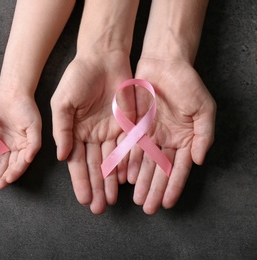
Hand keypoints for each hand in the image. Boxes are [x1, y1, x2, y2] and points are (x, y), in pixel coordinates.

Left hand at [0, 88, 41, 189]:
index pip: (20, 165)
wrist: (13, 92)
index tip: (7, 181)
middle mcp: (15, 147)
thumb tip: (28, 159)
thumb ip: (34, 144)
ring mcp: (4, 143)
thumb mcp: (34, 125)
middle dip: (2, 177)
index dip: (14, 174)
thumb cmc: (26, 108)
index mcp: (26, 146)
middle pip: (9, 166)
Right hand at [51, 52, 133, 213]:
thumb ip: (62, 130)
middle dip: (96, 188)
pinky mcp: (128, 125)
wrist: (103, 58)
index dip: (80, 181)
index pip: (77, 162)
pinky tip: (125, 181)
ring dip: (111, 182)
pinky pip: (127, 149)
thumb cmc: (78, 77)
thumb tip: (61, 157)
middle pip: (94, 167)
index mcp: (75, 132)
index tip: (84, 199)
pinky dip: (126, 164)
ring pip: (111, 162)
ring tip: (111, 201)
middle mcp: (92, 136)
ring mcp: (110, 132)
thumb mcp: (62, 103)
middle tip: (99, 208)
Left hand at [129, 57, 215, 213]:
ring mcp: (149, 134)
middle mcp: (166, 140)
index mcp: (184, 139)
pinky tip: (124, 176)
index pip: (179, 168)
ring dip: (140, 181)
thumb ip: (203, 136)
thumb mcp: (203, 109)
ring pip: (143, 162)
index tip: (166, 203)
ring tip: (135, 198)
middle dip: (154, 189)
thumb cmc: (187, 83)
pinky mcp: (134, 126)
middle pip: (159, 170)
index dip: (173, 186)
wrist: (164, 63)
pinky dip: (127, 161)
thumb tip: (198, 161)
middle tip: (147, 207)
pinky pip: (129, 147)